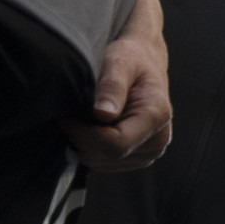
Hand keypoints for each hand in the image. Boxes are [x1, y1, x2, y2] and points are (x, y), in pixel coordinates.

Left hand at [64, 23, 172, 170]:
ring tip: (84, 118)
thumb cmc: (131, 59)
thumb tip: (103, 114)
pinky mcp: (140, 157)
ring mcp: (150, 152)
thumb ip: (112, 87)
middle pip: (107, 157)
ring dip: (86, 145)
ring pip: (103, 164)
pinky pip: (106, 164)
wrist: (144, 61)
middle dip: (81, 139)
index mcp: (156, 116)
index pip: (115, 144)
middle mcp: (158, 140)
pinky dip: (92, 149)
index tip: (66, 117)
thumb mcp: (120, 63)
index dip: (84, 135)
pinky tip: (92, 128)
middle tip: (71, 115)